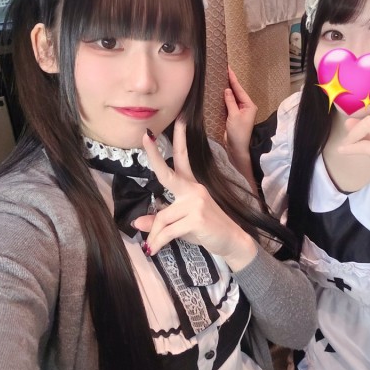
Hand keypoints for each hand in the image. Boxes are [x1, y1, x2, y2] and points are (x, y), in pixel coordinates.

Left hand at [132, 120, 256, 270]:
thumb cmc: (206, 230)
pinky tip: (155, 249)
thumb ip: (160, 220)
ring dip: (154, 236)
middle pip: (167, 173)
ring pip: (162, 218)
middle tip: (145, 137)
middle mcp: (194, 189)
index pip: (182, 158)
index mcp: (191, 186)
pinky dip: (159, 242)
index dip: (179, 139)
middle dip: (154, 155)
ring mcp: (196, 203)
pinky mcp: (196, 218)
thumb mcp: (181, 224)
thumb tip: (137, 223)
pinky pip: (167, 231)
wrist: (232, 241)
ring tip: (152, 246)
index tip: (178, 119)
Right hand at [224, 66, 257, 159]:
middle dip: (230, 82)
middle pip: (236, 92)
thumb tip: (227, 90)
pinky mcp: (232, 116)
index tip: (228, 69)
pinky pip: (228, 104)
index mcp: (249, 105)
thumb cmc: (238, 133)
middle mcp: (245, 107)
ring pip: (231, 98)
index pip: (239, 90)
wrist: (237, 149)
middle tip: (223, 70)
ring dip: (226, 90)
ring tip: (220, 78)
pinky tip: (218, 93)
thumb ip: (230, 102)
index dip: (233, 79)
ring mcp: (239, 112)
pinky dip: (223, 99)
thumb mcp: (234, 116)